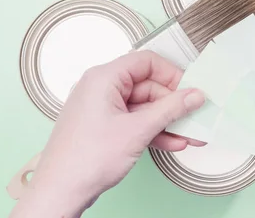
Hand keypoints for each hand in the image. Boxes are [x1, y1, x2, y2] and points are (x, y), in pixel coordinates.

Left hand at [9, 50, 204, 217]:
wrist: (61, 192)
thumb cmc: (85, 160)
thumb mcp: (138, 130)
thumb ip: (171, 109)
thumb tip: (193, 95)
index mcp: (104, 78)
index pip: (146, 62)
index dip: (171, 74)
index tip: (189, 90)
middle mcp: (101, 88)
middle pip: (148, 86)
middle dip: (173, 104)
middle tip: (194, 115)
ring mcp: (102, 108)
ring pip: (144, 106)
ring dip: (167, 120)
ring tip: (189, 133)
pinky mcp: (105, 127)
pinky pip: (136, 121)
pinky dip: (154, 130)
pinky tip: (172, 142)